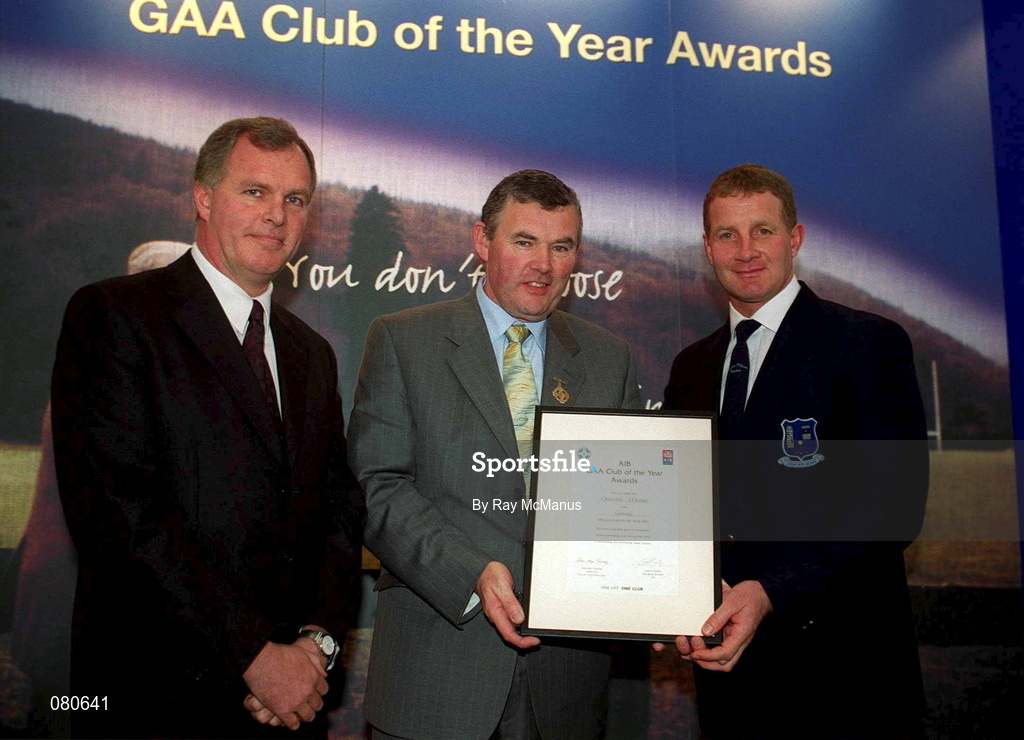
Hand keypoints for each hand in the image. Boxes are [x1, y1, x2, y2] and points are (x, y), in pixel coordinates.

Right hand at [242, 641, 328, 729]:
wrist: (262, 661)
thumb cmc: (281, 654)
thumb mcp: (303, 652)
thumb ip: (315, 662)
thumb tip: (324, 674)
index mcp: (314, 677)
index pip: (324, 690)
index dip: (319, 692)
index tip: (314, 693)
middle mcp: (308, 691)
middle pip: (318, 704)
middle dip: (314, 705)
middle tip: (308, 705)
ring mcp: (296, 702)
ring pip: (308, 716)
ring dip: (305, 716)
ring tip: (301, 716)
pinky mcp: (283, 710)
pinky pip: (292, 724)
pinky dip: (292, 724)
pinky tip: (289, 721)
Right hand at [475, 561, 539, 649]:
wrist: (482, 570)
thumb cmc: (490, 575)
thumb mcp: (502, 586)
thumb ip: (510, 603)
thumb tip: (519, 619)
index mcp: (495, 612)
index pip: (508, 634)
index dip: (521, 642)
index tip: (533, 641)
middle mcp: (496, 615)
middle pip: (510, 635)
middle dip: (523, 640)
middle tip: (536, 639)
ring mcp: (498, 613)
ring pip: (510, 629)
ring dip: (521, 633)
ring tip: (533, 631)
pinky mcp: (501, 609)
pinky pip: (510, 621)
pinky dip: (519, 624)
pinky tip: (525, 621)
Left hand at [653, 580, 770, 671]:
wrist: (760, 593)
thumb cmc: (749, 596)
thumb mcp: (732, 601)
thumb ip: (719, 617)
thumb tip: (706, 631)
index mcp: (742, 634)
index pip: (726, 653)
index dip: (709, 656)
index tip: (695, 653)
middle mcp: (739, 640)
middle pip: (725, 663)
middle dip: (707, 663)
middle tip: (691, 654)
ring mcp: (736, 640)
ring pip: (723, 659)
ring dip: (707, 660)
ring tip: (690, 651)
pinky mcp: (731, 636)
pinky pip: (721, 649)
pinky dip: (709, 651)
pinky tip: (698, 646)